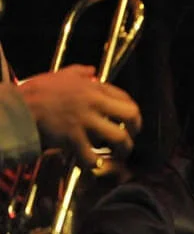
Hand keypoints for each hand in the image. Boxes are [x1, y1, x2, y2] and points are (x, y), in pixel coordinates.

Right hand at [18, 65, 141, 167]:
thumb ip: (79, 72)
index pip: (126, 98)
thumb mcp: (60, 75)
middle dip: (135, 130)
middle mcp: (93, 102)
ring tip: (117, 155)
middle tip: (130, 138)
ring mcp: (85, 120)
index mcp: (92, 87)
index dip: (133, 113)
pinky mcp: (73, 138)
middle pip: (131, 115)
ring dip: (122, 150)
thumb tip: (92, 70)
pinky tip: (92, 163)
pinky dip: (94, 163)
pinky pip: (92, 156)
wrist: (17, 108)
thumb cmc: (37, 92)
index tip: (131, 122)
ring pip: (119, 138)